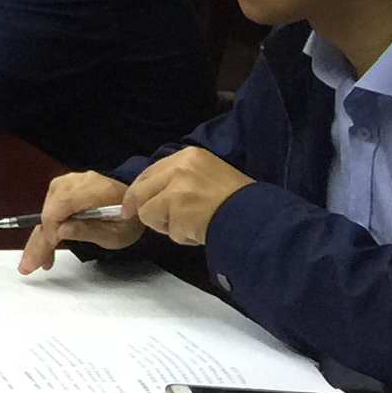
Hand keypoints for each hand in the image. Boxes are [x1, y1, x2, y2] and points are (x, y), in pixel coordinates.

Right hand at [19, 169, 143, 271]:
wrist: (138, 201)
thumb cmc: (130, 219)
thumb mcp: (117, 234)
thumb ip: (89, 232)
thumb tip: (60, 231)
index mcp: (93, 191)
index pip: (59, 209)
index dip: (49, 233)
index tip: (45, 256)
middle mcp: (77, 182)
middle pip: (48, 211)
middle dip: (37, 240)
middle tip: (28, 265)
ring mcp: (70, 182)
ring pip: (46, 209)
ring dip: (41, 235)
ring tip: (40, 259)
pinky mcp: (67, 187)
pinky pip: (51, 206)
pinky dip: (47, 226)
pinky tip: (47, 243)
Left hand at [120, 146, 253, 248]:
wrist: (258, 215)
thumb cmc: (238, 199)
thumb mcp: (208, 175)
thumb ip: (180, 179)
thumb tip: (151, 194)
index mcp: (188, 156)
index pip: (149, 172)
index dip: (139, 191)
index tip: (132, 205)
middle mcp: (180, 168)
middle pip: (140, 191)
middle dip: (145, 209)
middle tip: (157, 222)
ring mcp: (178, 189)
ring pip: (148, 213)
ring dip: (167, 225)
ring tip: (192, 225)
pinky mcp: (179, 211)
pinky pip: (169, 231)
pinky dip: (182, 236)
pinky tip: (201, 232)